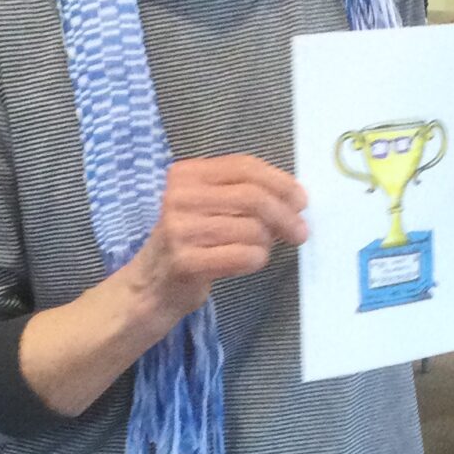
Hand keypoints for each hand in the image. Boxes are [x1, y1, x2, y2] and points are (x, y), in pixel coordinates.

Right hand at [128, 155, 307, 325]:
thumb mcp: (209, 207)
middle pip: (253, 197)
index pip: (244, 167)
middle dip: (285, 215)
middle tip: (300, 232)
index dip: (280, 182)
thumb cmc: (190, 242)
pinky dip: (256, 260)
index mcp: (186, 174)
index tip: (301, 200)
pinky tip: (247, 262)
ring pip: (252, 229)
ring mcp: (179, 229)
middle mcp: (179, 196)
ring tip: (258, 250)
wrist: (152, 285)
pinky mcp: (186, 261)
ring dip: (266, 243)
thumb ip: (245, 195)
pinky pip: (244, 256)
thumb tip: (294, 199)